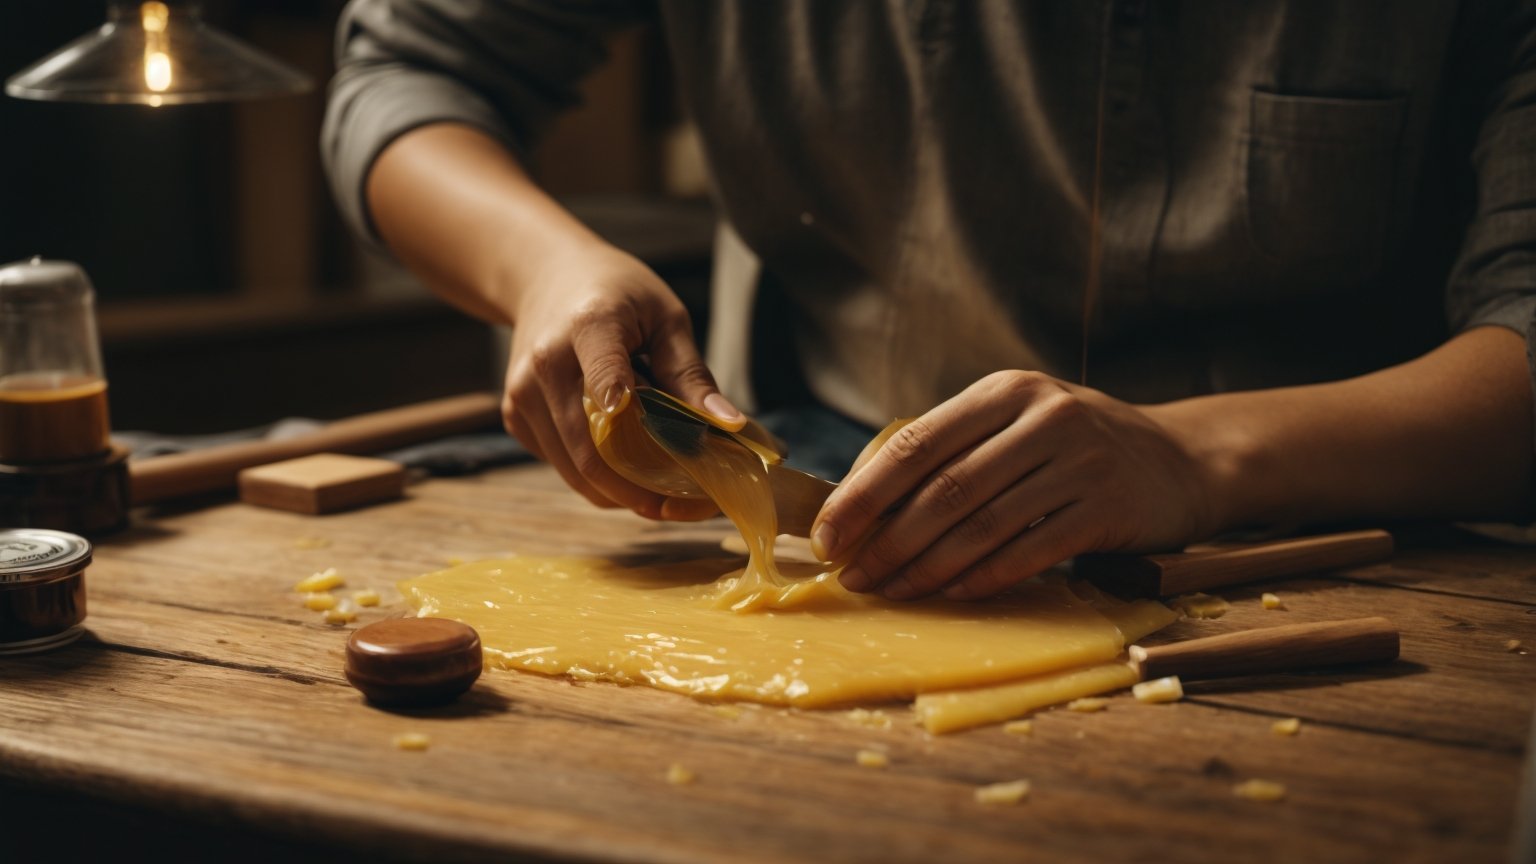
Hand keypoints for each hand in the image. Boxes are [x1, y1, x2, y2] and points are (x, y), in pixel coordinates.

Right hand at [502, 241, 740, 519]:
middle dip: (642, 490)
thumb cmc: (616, 292)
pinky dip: (598, 477)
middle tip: (688, 504)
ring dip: (623, 491)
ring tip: (664, 486)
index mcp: (589, 327)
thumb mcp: (665, 317)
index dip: (635, 430)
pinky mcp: (515, 417)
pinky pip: (563, 466)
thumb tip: (729, 425)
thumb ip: (691, 374)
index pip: (607, 384)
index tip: (666, 465)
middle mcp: (545, 365)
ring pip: (576, 472)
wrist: (545, 276)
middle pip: (591, 451)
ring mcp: (522, 396)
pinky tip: (626, 459)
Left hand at [811, 371, 1221, 599]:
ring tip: (890, 591)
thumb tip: (862, 507)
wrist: (1184, 461)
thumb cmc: (1075, 449)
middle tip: (852, 576)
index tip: (826, 535)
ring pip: (982, 525)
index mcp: (1004, 392)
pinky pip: (1029, 552)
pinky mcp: (1107, 508)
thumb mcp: (1018, 424)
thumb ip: (955, 451)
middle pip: (944, 489)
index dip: (863, 494)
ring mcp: (1079, 462)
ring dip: (927, 567)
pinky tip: (950, 596)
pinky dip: (983, 578)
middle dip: (888, 539)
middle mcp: (1043, 417)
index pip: (915, 443)